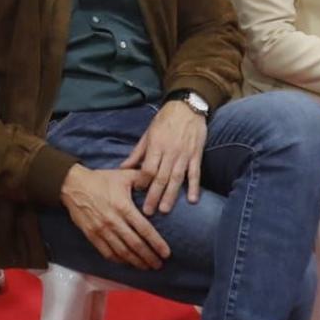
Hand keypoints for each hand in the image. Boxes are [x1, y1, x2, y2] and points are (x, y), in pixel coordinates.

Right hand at [59, 165, 169, 269]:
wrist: (72, 185)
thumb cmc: (101, 180)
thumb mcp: (124, 175)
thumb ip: (143, 178)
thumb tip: (159, 180)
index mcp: (123, 207)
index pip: (144, 229)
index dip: (157, 243)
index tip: (166, 253)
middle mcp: (113, 221)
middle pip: (135, 245)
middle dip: (149, 257)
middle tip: (159, 265)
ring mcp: (101, 230)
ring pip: (122, 252)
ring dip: (136, 262)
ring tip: (147, 267)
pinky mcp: (92, 235)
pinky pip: (107, 253)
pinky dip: (119, 260)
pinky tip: (127, 263)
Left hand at [120, 99, 205, 215]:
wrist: (187, 107)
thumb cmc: (164, 120)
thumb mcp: (148, 134)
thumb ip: (137, 153)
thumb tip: (123, 168)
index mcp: (156, 145)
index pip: (148, 168)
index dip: (143, 181)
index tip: (138, 193)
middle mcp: (170, 151)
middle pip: (161, 177)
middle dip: (154, 195)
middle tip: (149, 212)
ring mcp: (184, 154)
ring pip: (177, 178)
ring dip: (171, 195)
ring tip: (165, 210)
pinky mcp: (196, 155)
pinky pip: (195, 173)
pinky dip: (194, 187)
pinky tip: (193, 200)